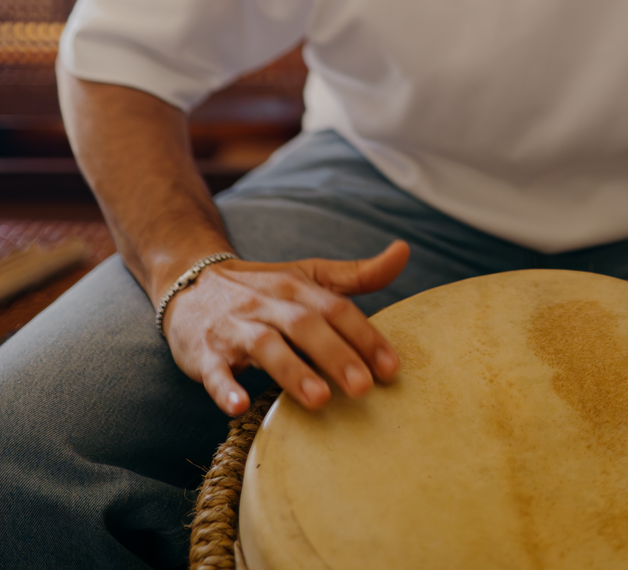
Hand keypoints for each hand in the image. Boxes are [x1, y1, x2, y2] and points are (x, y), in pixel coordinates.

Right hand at [162, 240, 410, 415]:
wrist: (192, 284)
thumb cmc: (264, 288)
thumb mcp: (308, 276)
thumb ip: (357, 274)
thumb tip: (404, 251)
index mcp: (297, 287)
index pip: (337, 309)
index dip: (365, 336)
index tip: (392, 368)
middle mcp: (269, 303)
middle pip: (306, 325)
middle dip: (335, 355)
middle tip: (363, 388)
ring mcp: (235, 327)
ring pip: (264, 346)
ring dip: (291, 371)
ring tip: (319, 399)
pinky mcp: (204, 352)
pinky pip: (213, 370)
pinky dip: (225, 387)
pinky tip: (239, 406)